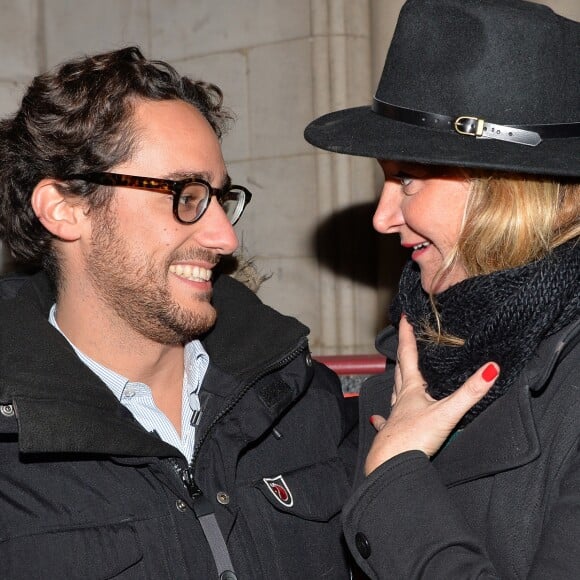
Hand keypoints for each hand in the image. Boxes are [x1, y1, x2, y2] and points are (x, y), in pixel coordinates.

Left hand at [365, 316, 498, 474]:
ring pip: (394, 393)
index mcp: (411, 390)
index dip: (406, 335)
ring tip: (395, 373)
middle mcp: (400, 399)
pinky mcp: (392, 435)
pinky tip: (378, 419)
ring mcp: (395, 416)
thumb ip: (470, 392)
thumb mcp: (447, 412)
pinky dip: (383, 418)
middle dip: (402, 353)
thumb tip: (491, 368)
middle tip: (403, 339)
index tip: (404, 318)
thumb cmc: (414, 438)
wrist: (391, 464)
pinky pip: (387, 421)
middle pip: (400, 371)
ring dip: (396, 380)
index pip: (408, 355)